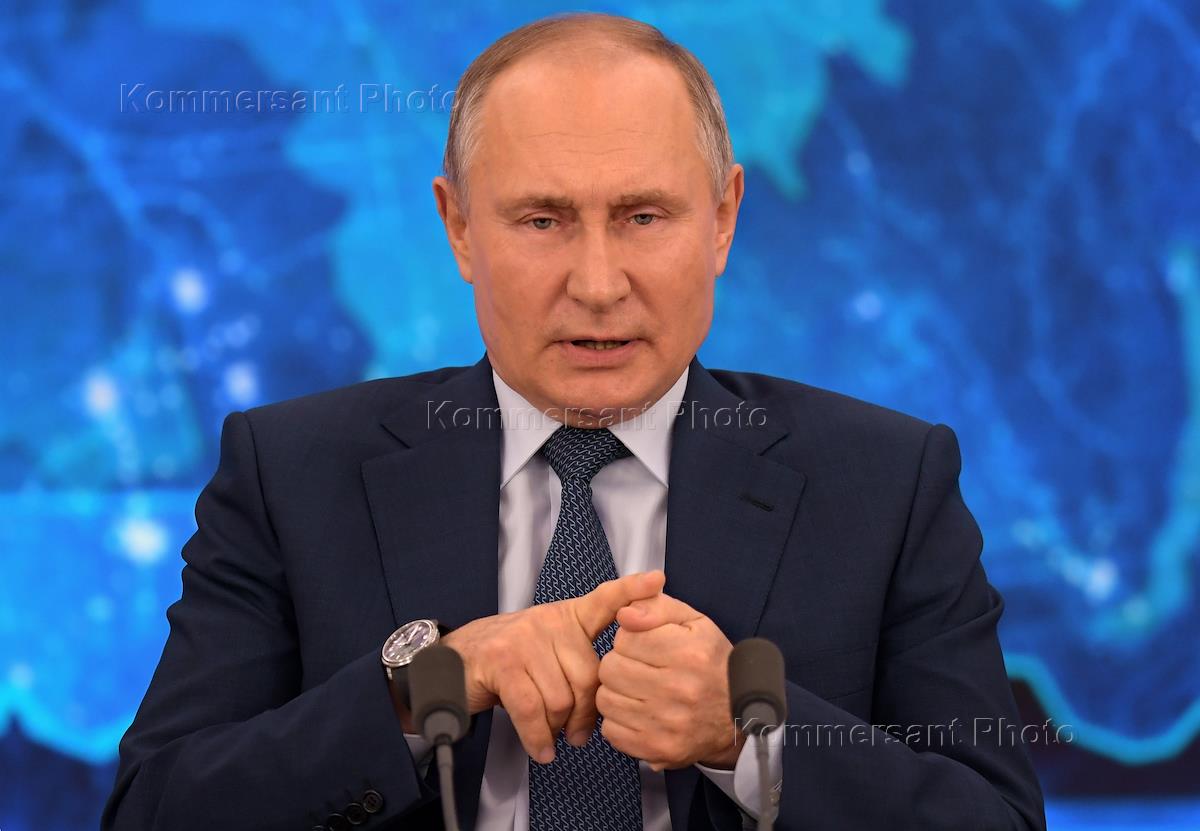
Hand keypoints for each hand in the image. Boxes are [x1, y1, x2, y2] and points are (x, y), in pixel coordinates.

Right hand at [441, 570, 665, 763]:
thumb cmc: (508, 666)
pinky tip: (541, 749)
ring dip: (556, 727)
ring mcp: (523, 639)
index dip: (631, 591)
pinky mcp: (502, 662)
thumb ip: (577, 665)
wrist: (451, 667)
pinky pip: (533, 710)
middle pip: (588, 676)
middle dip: (585, 714)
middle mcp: (547, 621)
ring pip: (561, 698)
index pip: (604, 600)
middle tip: (578, 733)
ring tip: (550, 735)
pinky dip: (538, 737)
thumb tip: (608, 704)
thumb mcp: (547, 653)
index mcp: (565, 617)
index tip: (657, 580)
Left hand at [597, 592, 742, 770]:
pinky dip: (619, 721)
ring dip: (616, 692)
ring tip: (637, 690)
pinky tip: (638, 713)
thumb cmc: (712, 663)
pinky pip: (611, 731)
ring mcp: (667, 724)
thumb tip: (624, 614)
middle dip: (619, 664)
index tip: (643, 646)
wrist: (738, 715)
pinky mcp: (657, 749)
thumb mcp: (694, 623)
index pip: (625, 638)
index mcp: (687, 653)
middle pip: (610, 669)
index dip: (630, 639)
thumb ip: (657, 607)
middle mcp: (678, 690)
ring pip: (606, 700)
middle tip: (638, 669)